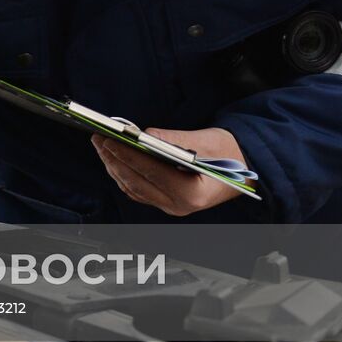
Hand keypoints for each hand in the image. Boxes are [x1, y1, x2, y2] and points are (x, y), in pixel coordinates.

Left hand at [92, 126, 247, 216]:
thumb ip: (173, 140)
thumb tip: (142, 134)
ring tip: (102, 146)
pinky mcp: (166, 203)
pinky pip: (138, 191)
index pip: (149, 172)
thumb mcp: (205, 141)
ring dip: (114, 166)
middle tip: (98, 139)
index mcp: (191, 193)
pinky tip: (115, 159)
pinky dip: (124, 174)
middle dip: (113, 159)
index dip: (126, 155)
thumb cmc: (230, 155)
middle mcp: (179, 206)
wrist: (244, 170)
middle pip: (136, 183)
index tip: (108, 139)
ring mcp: (171, 207)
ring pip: (133, 188)